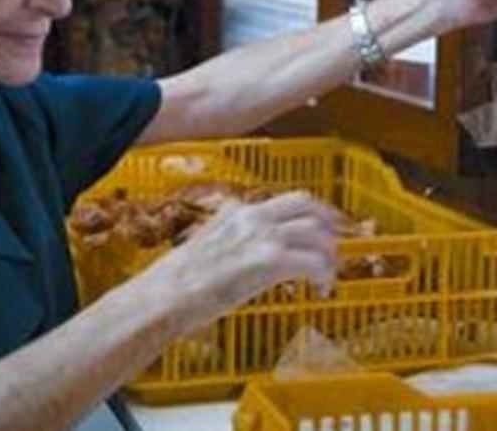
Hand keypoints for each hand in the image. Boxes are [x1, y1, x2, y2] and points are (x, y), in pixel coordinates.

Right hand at [138, 190, 336, 333]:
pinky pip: (315, 261)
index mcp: (234, 211)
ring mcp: (263, 236)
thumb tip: (242, 258)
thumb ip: (228, 243)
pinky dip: (324, 274)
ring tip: (327, 274)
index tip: (310, 234)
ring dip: (328, 253)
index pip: (279, 202)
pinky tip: (320, 289)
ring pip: (316, 230)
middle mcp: (251, 216)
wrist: (164, 296)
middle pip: (305, 202)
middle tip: (332, 244)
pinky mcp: (271, 261)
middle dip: (326, 221)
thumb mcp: (204, 247)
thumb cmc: (175, 282)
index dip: (302, 217)